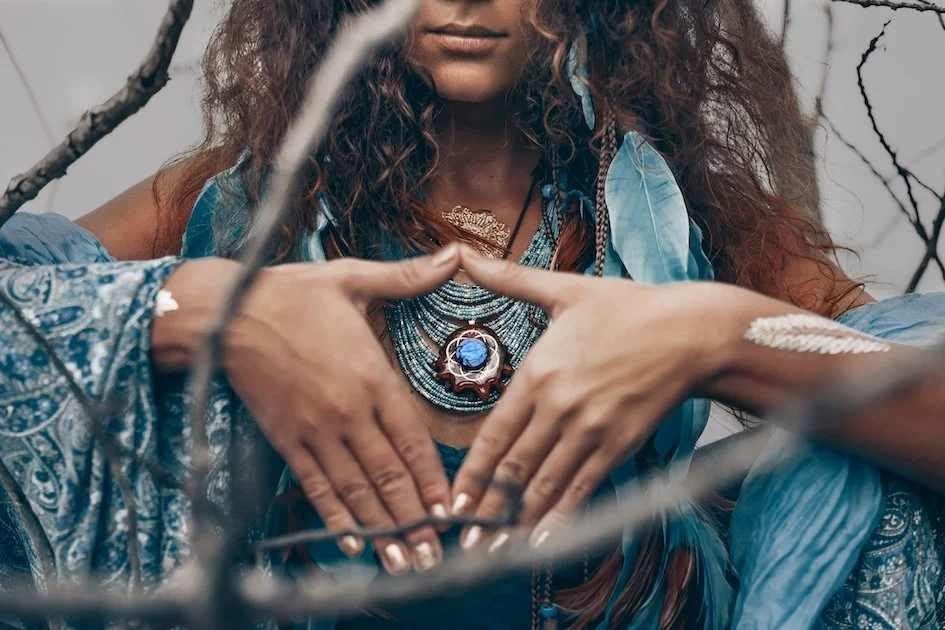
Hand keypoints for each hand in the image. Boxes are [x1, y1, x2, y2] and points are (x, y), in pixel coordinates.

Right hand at [158, 246, 459, 573]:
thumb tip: (455, 256)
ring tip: (404, 563)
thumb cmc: (292, 294)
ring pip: (357, 490)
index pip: (413, 440)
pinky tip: (352, 542)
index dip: (435, 480)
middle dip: (415, 520)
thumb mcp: (353, 278)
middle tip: (435, 554)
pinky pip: (315, 485)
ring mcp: (315, 430)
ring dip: (382, 529)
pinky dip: (335, 516)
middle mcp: (348, 411)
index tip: (452, 511)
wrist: (225, 312)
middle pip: (390, 476)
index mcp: (371, 375)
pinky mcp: (286, 439)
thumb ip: (408, 276)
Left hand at [450, 246, 727, 549]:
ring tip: (495, 551)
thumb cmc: (627, 308)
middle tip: (463, 540)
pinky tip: (546, 540)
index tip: (452, 502)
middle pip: (514, 468)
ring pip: (546, 484)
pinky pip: (584, 486)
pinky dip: (563, 515)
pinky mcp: (619, 444)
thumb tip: (463, 255)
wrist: (690, 330)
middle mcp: (559, 406)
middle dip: (486, 508)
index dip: (471, 473)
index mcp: (539, 372)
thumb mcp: (564, 289)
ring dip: (518, 522)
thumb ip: (509, 280)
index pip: (495, 433)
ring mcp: (591, 429)